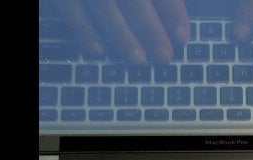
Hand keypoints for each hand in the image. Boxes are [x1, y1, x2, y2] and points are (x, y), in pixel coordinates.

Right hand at [52, 0, 189, 63]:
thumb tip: (175, 22)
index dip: (173, 13)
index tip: (182, 39)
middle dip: (151, 29)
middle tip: (164, 57)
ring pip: (104, 6)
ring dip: (122, 35)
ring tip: (138, 60)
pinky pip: (70, 7)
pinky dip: (84, 29)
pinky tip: (98, 52)